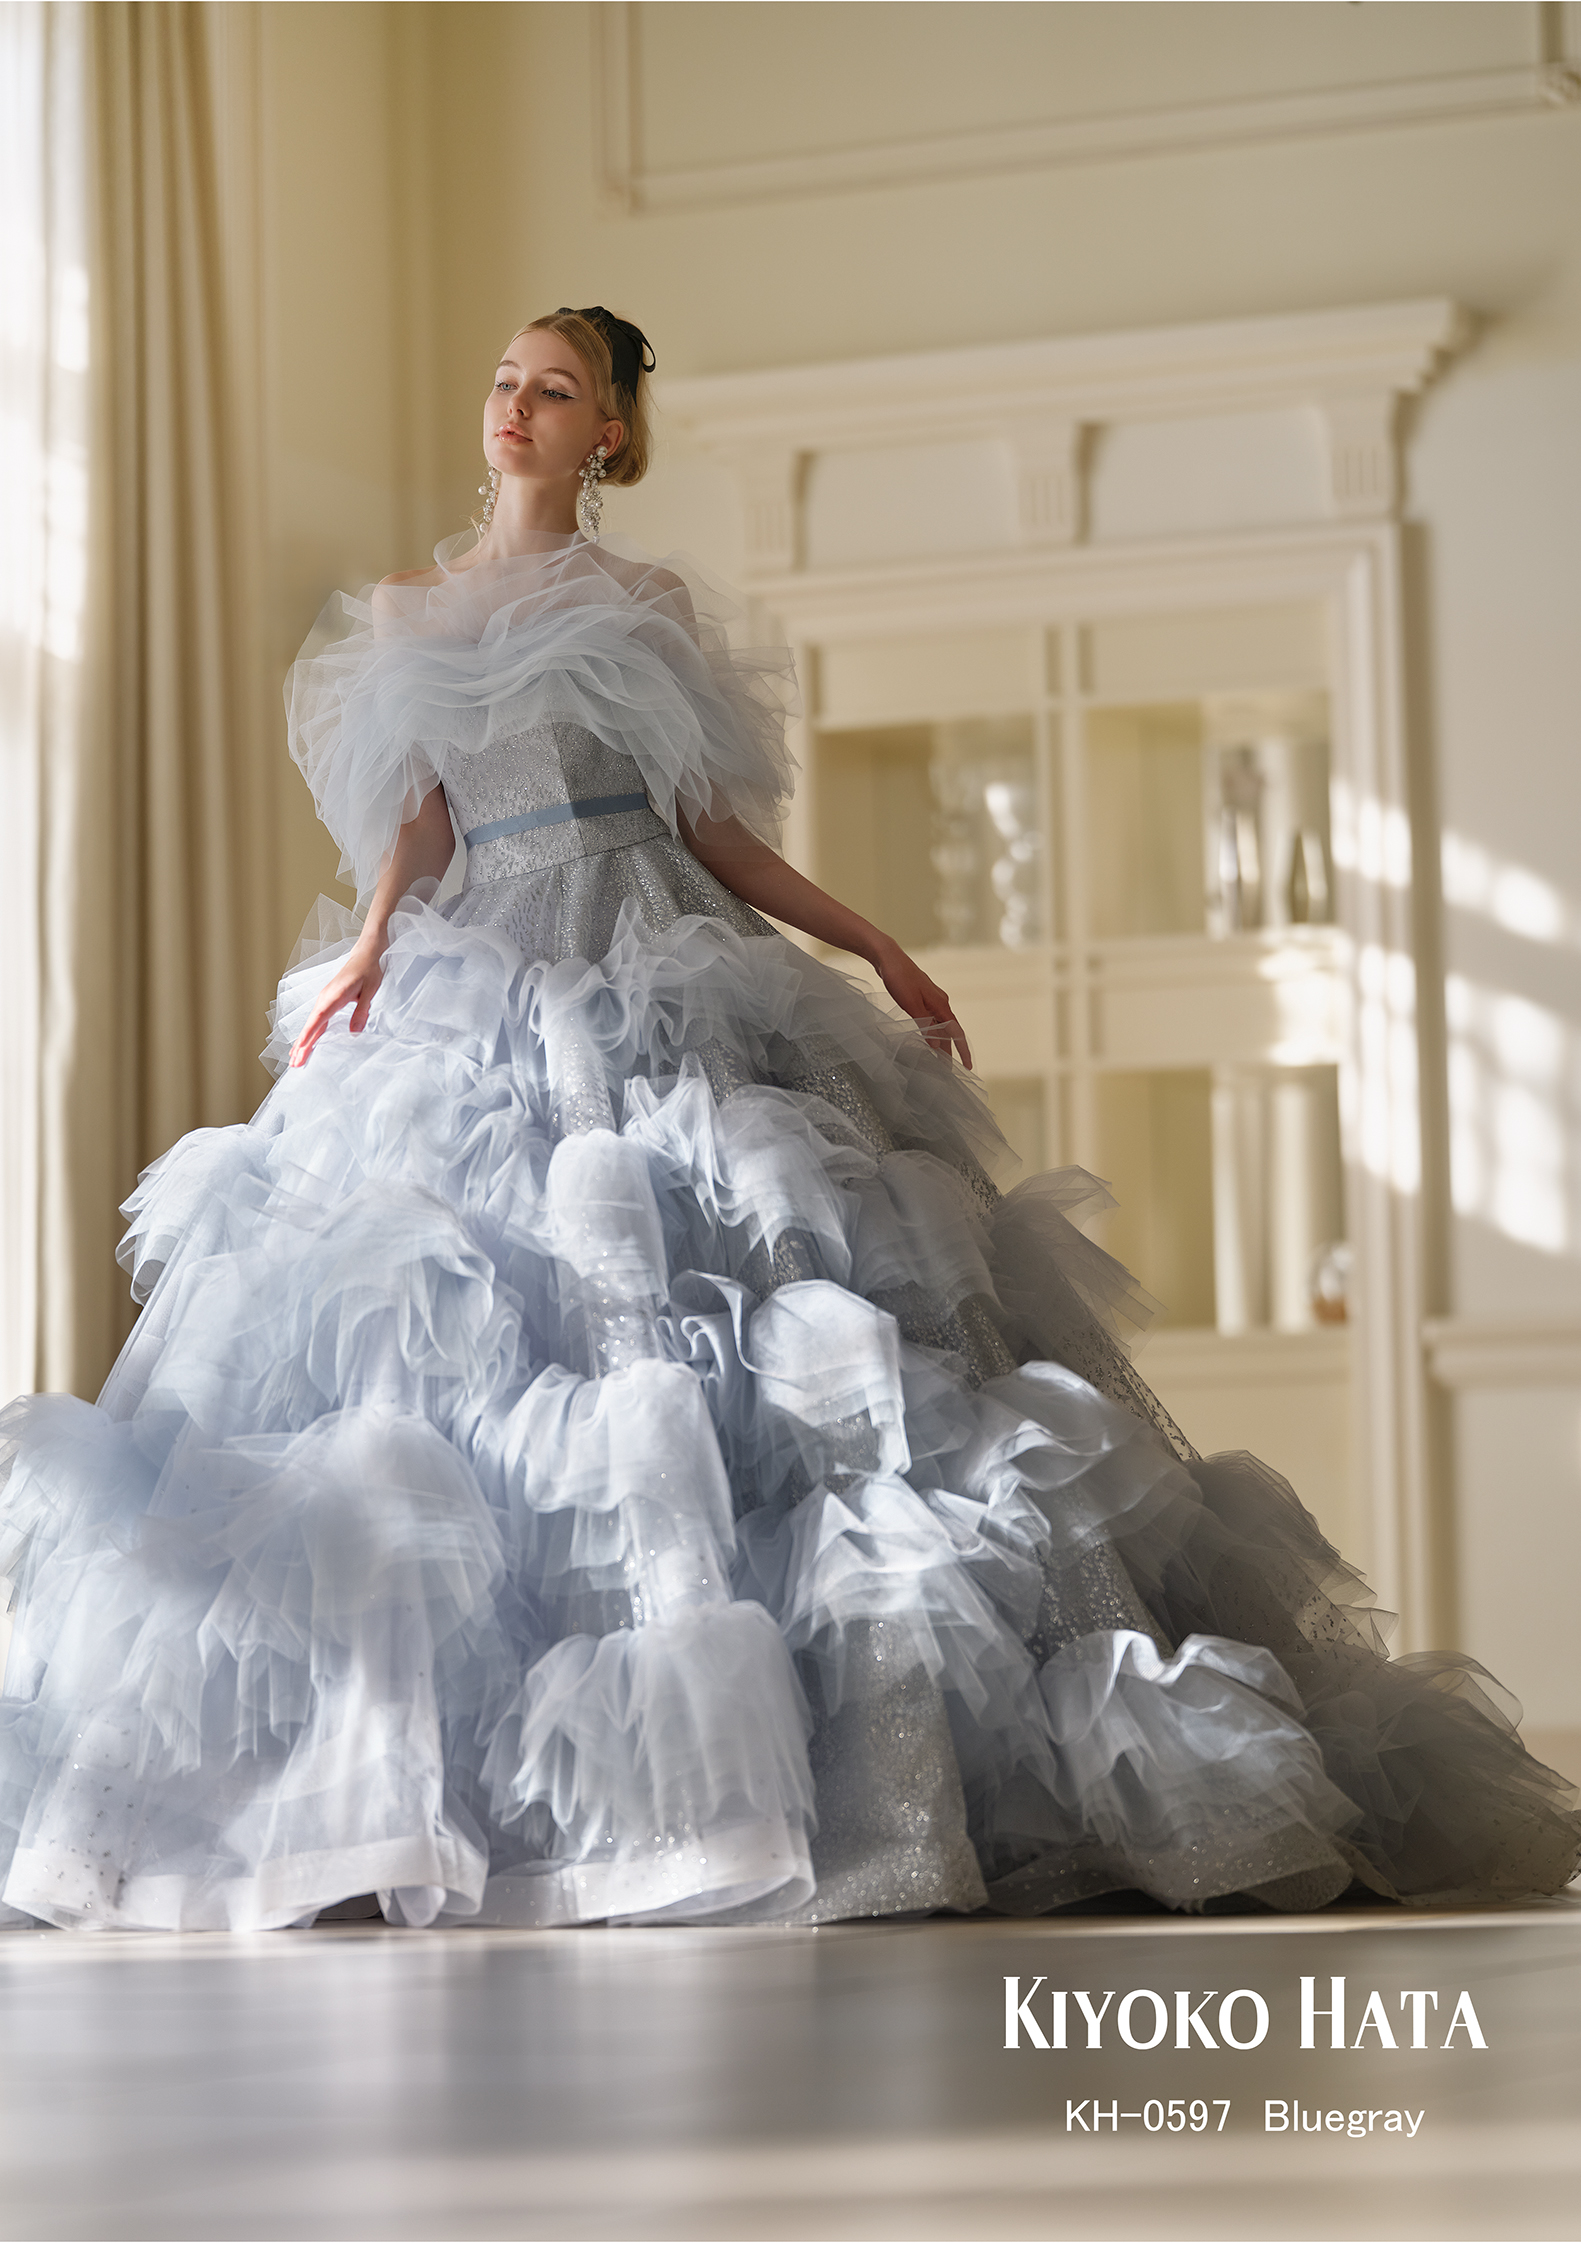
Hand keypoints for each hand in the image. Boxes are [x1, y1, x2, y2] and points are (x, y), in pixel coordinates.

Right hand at [288, 933, 385, 1067]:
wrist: (367, 951)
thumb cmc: (370, 968)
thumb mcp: (371, 990)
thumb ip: (362, 1011)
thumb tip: (354, 1032)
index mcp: (334, 995)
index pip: (319, 1018)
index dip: (308, 1034)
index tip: (300, 1048)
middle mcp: (325, 998)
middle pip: (311, 1025)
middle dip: (302, 1045)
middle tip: (294, 1064)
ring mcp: (325, 999)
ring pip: (312, 1024)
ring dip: (303, 1042)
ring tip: (295, 1059)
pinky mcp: (329, 1000)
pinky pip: (317, 1020)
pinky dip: (311, 1033)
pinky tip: (307, 1042)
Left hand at [872, 940, 972, 1069]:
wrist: (888, 957)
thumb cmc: (899, 978)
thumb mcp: (910, 1004)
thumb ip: (924, 1024)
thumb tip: (937, 1044)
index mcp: (941, 1004)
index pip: (956, 1032)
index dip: (963, 1051)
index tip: (968, 1066)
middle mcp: (940, 1002)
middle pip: (948, 1031)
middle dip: (949, 1051)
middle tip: (947, 1070)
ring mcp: (932, 999)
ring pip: (939, 1025)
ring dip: (940, 1042)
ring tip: (937, 1059)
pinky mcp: (922, 998)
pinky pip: (931, 1019)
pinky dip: (931, 1031)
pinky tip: (926, 1038)